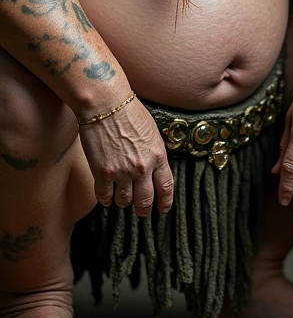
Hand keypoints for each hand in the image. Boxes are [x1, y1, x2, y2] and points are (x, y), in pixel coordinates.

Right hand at [78, 92, 173, 216]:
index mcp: (158, 156)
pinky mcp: (103, 173)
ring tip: (121, 199)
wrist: (106, 105)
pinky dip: (105, 200)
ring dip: (123, 202)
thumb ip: (153, 152)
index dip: (165, 201)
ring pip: (124, 201)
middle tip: (141, 212)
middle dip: (143, 209)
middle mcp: (142, 168)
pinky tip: (106, 198)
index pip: (166, 186)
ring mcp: (122, 172)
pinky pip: (104, 196)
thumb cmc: (129, 112)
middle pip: (145, 200)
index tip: (163, 208)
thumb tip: (153, 166)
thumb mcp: (152, 132)